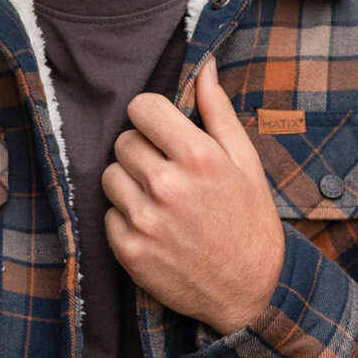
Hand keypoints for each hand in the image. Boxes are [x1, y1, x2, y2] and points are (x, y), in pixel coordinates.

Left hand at [101, 54, 284, 334]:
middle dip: (142, 151)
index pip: (142, 108)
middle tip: (166, 171)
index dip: (150, 117)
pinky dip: (126, 219)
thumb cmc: (249, 222)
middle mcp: (167, 185)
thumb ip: (218, 111)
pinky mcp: (130, 250)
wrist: (249, 291)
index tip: (161, 130)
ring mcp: (145, 220)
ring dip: (129, 184)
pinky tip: (154, 228)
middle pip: (123, 141)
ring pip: (110, 177)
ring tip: (159, 200)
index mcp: (198, 156)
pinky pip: (108, 215)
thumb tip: (204, 65)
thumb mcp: (245, 163)